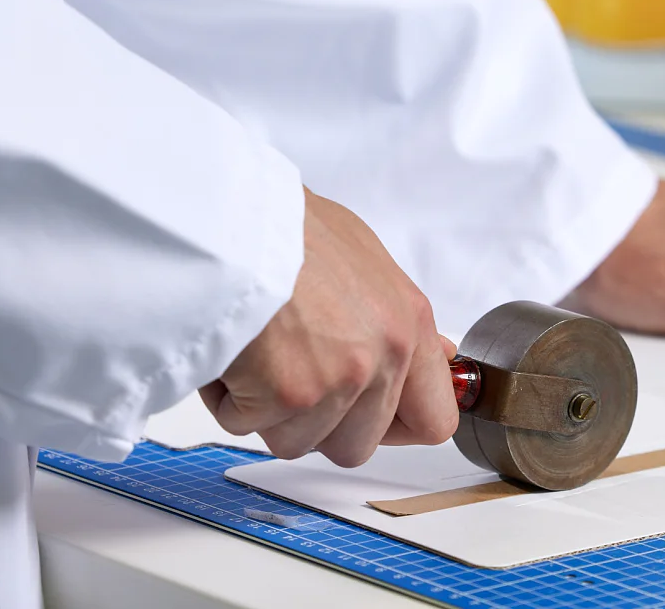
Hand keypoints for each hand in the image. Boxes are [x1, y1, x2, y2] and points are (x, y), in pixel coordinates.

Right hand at [200, 188, 459, 465]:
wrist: (232, 219)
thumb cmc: (288, 231)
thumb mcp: (366, 262)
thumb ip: (398, 322)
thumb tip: (434, 355)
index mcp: (408, 324)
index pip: (436, 419)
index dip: (398, 429)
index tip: (375, 420)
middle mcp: (383, 356)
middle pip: (356, 445)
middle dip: (318, 424)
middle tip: (292, 374)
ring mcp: (337, 380)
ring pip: (297, 441)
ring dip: (268, 410)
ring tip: (260, 349)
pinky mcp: (286, 395)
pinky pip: (246, 424)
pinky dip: (228, 397)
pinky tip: (232, 349)